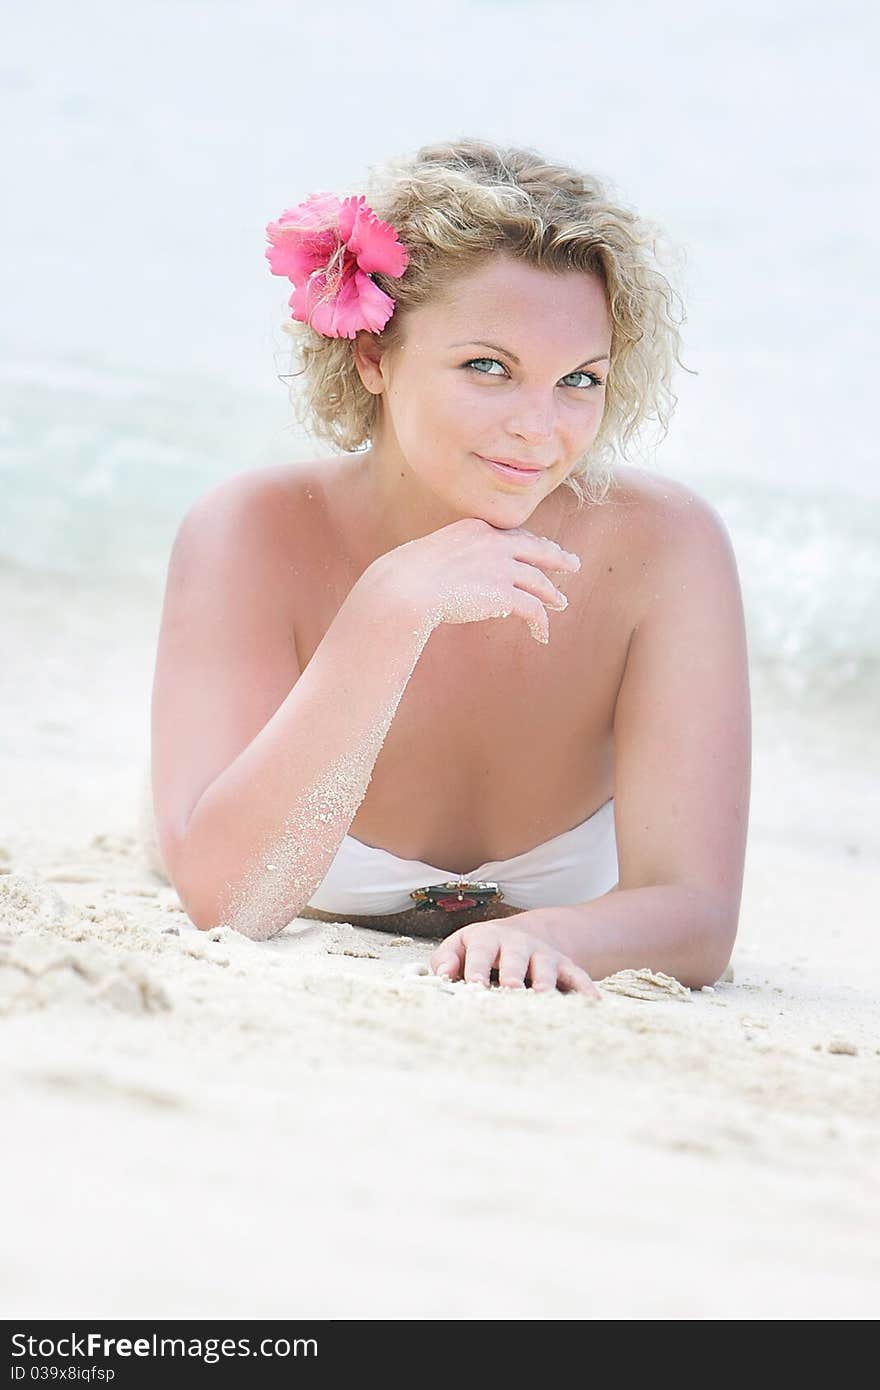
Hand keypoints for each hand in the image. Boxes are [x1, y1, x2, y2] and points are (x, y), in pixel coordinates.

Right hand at [363, 516, 581, 645]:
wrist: (405, 587)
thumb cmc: (407, 577)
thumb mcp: (432, 555)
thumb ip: (453, 559)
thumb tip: (456, 576)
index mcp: (476, 528)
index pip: (513, 536)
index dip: (532, 545)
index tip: (545, 549)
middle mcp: (493, 542)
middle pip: (535, 549)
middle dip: (556, 558)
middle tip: (572, 564)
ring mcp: (500, 566)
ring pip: (538, 580)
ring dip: (551, 593)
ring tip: (560, 603)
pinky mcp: (503, 593)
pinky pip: (533, 608)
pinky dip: (541, 622)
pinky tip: (542, 633)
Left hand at [429, 919, 601, 998]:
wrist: (524, 933)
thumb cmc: (483, 948)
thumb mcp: (460, 945)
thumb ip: (446, 958)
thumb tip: (442, 974)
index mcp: (488, 938)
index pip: (480, 952)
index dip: (476, 968)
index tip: (475, 985)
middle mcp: (517, 944)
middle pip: (516, 957)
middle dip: (514, 973)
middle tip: (512, 990)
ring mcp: (542, 954)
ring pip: (546, 966)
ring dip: (546, 981)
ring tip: (544, 997)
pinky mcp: (563, 965)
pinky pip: (576, 975)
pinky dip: (584, 988)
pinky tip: (593, 1002)